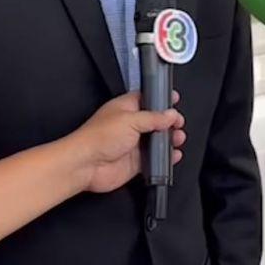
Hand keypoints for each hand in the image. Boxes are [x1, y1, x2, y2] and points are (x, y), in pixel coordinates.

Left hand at [66, 92, 184, 193]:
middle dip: (169, 122)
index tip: (174, 99)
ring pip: (156, 141)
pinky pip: (154, 159)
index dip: (161, 99)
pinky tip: (173, 155)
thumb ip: (154, 117)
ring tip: (178, 138)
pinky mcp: (135, 162)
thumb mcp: (130, 120)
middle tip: (178, 123)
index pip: (147, 99)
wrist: (86, 165)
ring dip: (169, 140)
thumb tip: (170, 115)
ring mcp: (132, 144)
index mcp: (125, 108)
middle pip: (155, 121)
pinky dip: (165, 158)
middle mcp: (129, 125)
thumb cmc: (98, 137)